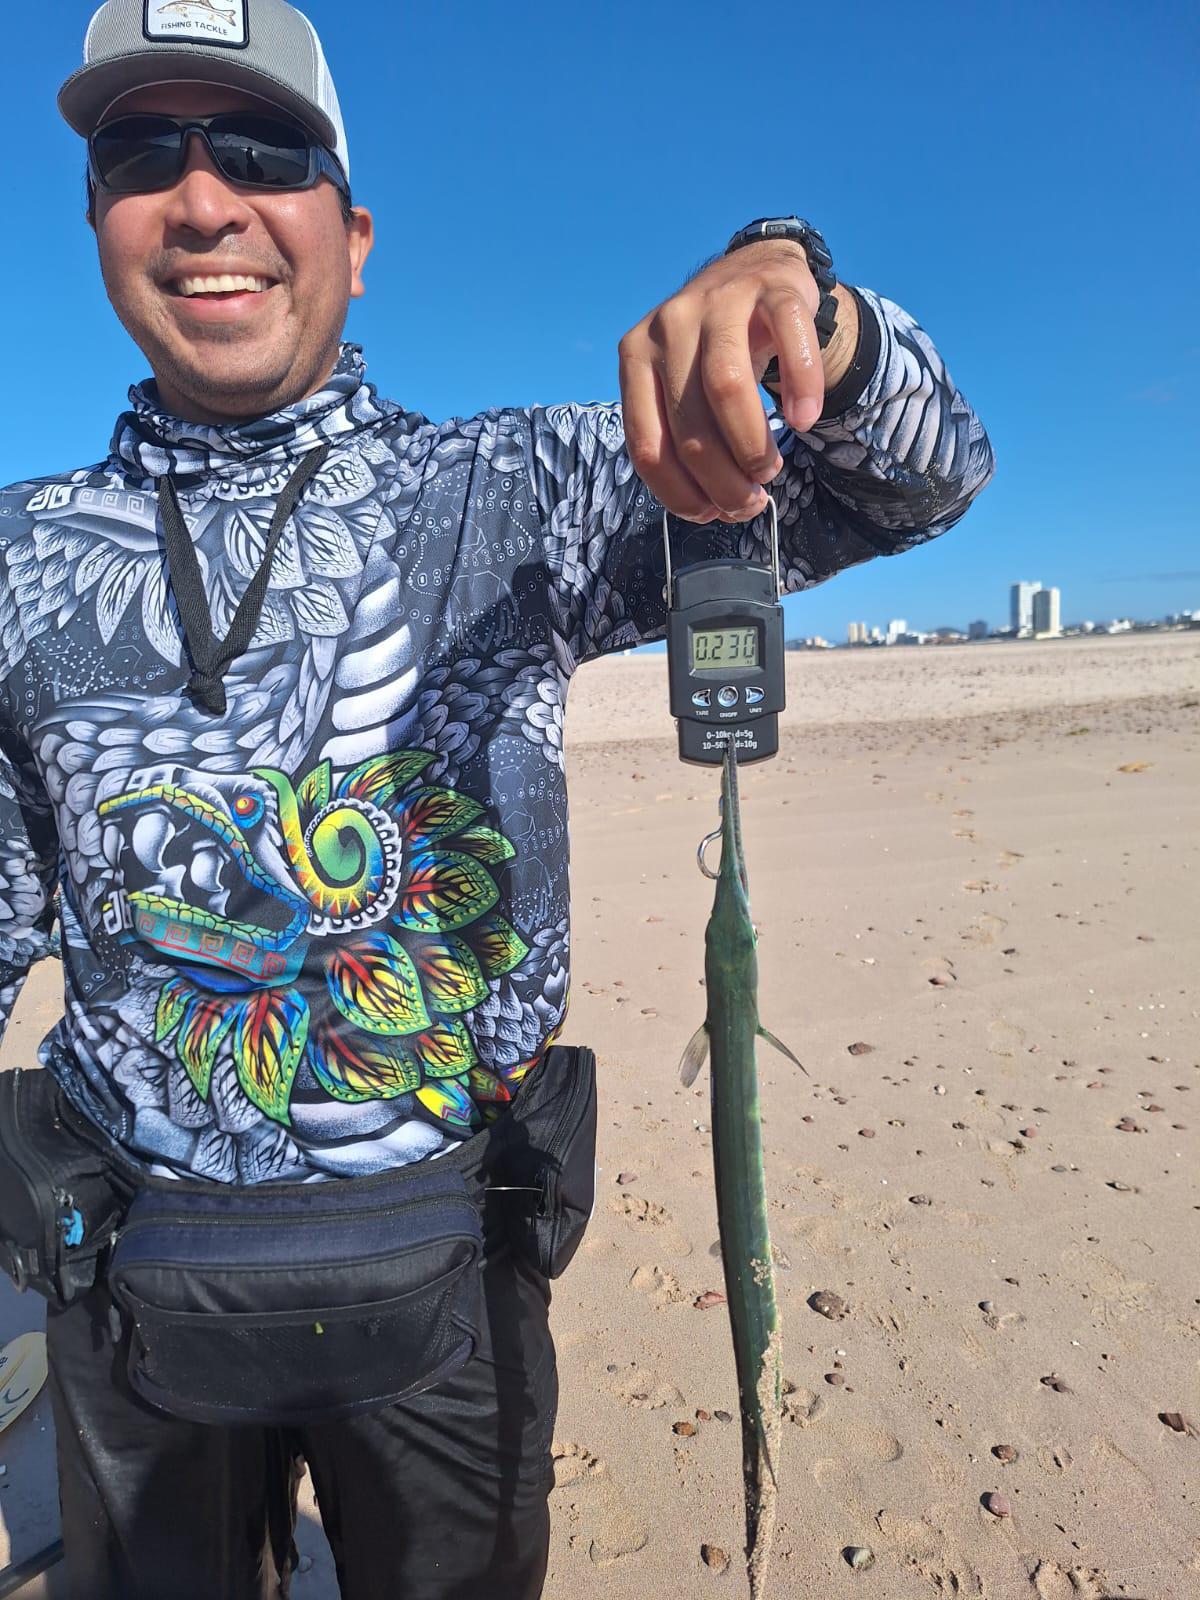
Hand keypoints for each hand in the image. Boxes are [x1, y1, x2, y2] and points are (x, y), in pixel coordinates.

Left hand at [617, 239, 824, 523]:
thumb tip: (714, 509)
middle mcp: (669, 326)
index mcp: (635, 358)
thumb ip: (688, 442)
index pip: (647, 447)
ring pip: (727, 388)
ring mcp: (718, 302)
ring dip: (752, 447)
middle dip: (723, 482)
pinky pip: (790, 342)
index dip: (680, 494)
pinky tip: (803, 420)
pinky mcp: (771, 288)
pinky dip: (800, 389)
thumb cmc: (717, 351)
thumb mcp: (685, 390)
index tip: (710, 513)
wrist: (757, 271)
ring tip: (769, 471)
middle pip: (690, 427)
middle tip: (749, 501)